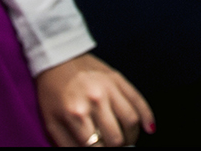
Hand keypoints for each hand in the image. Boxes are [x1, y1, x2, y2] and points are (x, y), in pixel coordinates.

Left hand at [36, 52, 153, 146]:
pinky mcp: (118, 78)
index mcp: (76, 114)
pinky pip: (138, 100)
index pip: (97, 147)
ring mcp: (109, 88)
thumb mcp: (52, 123)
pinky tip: (148, 129)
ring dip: (131, 136)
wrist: (57, 59)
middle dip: (117, 147)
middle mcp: (96, 101)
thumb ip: (67, 145)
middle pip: (117, 137)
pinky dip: (147, 117)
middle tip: (113, 147)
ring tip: (126, 140)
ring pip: (131, 121)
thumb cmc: (52, 92)